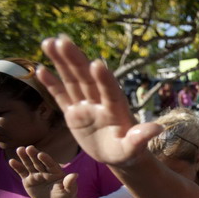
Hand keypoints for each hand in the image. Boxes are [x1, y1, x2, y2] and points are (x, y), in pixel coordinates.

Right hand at [9, 146, 77, 197]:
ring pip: (29, 164)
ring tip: (20, 149)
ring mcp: (36, 174)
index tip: (41, 154)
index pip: (51, 164)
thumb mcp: (69, 191)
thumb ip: (70, 183)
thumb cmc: (65, 195)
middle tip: (29, 147)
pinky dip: (17, 167)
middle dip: (34, 155)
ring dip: (24, 157)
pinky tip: (12, 161)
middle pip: (39, 162)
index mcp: (56, 171)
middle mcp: (45, 171)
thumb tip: (75, 175)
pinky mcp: (28, 179)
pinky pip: (22, 172)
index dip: (46, 159)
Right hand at [38, 36, 162, 165]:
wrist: (120, 156)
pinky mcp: (74, 113)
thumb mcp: (135, 148)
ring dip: (61, 62)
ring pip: (73, 81)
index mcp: (117, 110)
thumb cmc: (130, 152)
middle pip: (87, 79)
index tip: (98, 64)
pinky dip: (52, 84)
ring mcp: (87, 106)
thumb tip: (158, 128)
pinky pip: (62, 96)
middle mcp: (101, 103)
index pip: (110, 92)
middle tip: (63, 41)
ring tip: (50, 42)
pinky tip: (40, 69)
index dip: (105, 79)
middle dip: (76, 61)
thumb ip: (141, 138)